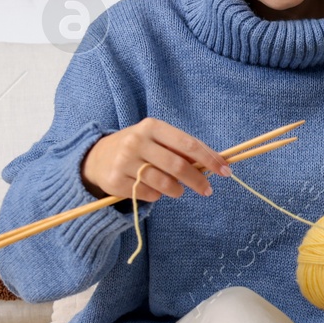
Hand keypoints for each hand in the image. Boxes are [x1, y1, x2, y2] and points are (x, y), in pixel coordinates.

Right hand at [81, 117, 231, 200]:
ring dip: (177, 190)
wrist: (97, 157)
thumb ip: (183, 149)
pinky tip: (152, 189)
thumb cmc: (140, 148)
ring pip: (164, 184)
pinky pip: (149, 195)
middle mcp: (136, 141)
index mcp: (152, 127)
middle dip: (198, 181)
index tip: (226, 171)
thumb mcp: (158, 140)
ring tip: (178, 189)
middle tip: (208, 190)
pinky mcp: (115, 181)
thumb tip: (218, 162)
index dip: (210, 159)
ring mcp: (124, 162)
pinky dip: (157, 195)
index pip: (188, 144)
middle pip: (178, 166)